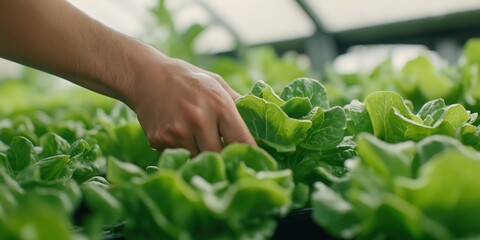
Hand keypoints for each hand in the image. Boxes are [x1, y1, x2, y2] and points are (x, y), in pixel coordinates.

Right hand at [125, 48, 255, 155]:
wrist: (145, 75)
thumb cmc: (187, 79)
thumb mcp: (217, 83)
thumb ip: (238, 103)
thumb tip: (259, 123)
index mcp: (218, 104)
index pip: (241, 140)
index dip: (250, 154)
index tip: (254, 161)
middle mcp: (198, 119)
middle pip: (220, 156)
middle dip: (222, 155)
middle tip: (222, 150)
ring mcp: (177, 132)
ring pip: (198, 158)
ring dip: (201, 153)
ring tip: (195, 136)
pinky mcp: (159, 140)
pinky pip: (179, 155)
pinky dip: (181, 149)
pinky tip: (177, 132)